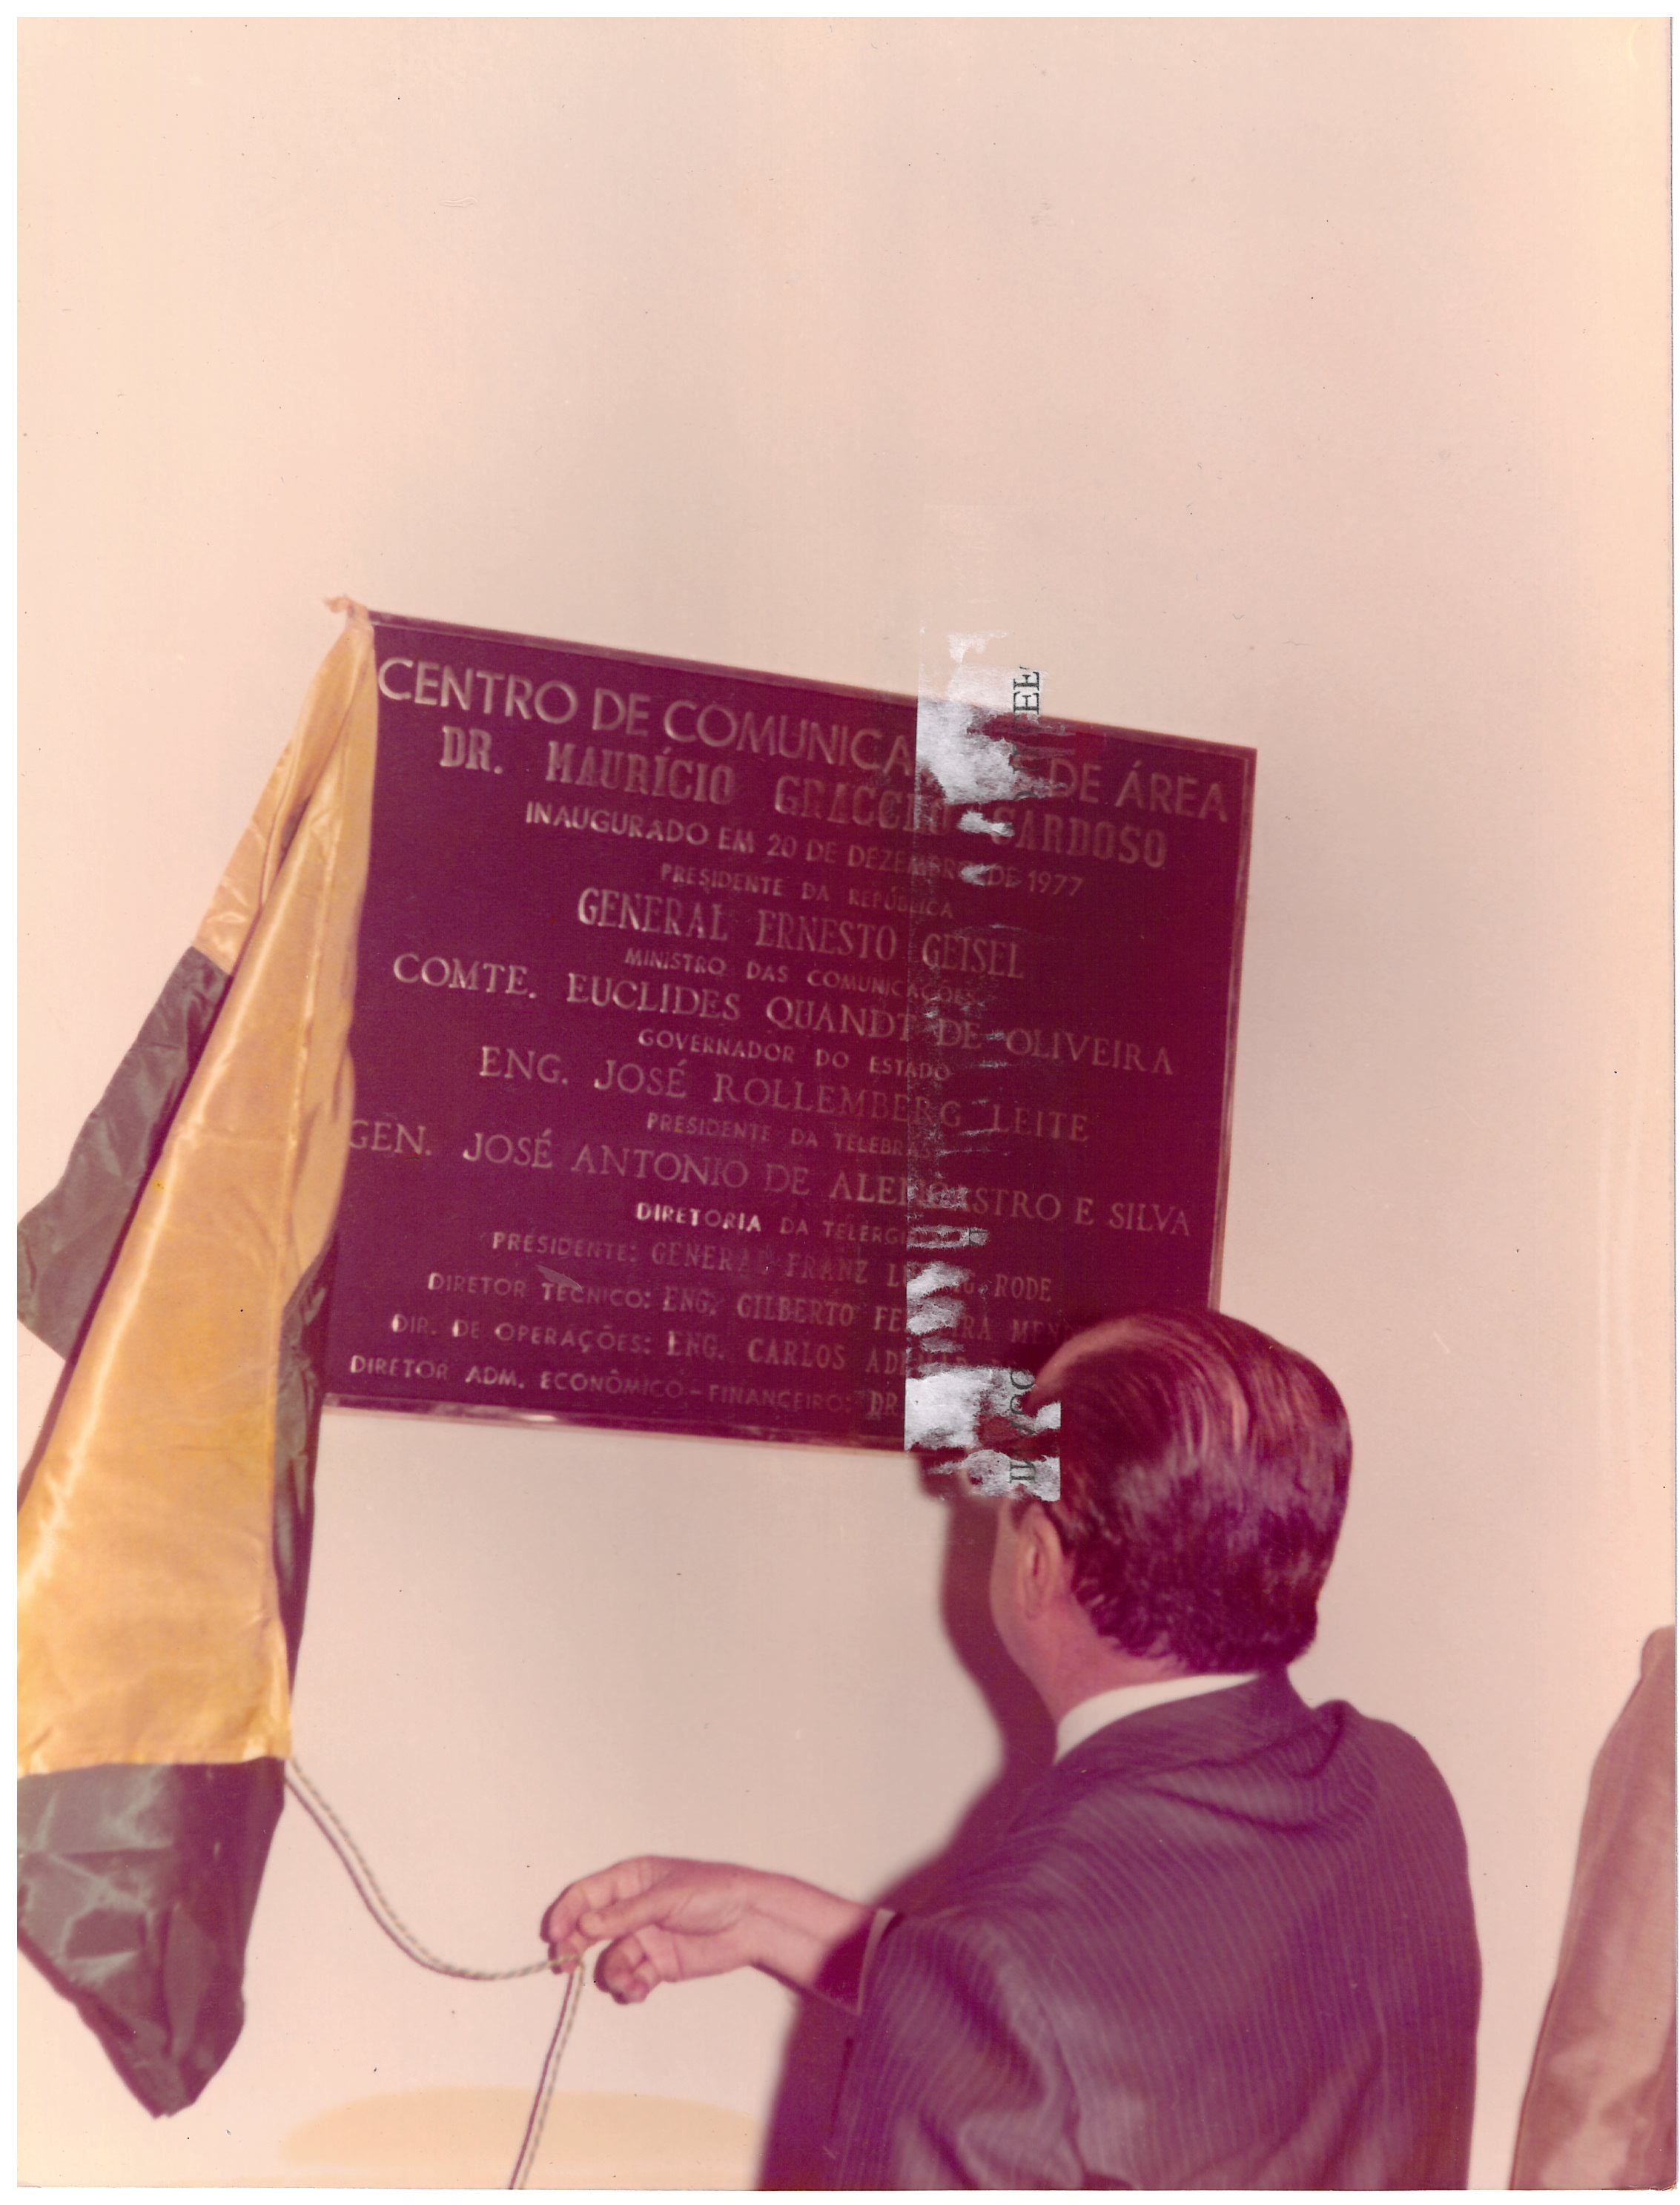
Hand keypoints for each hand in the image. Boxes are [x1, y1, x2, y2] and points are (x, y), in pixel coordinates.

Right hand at [542, 1856, 766, 2001]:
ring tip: (628, 1982)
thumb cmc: (712, 1893)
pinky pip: (633, 1979)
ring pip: (611, 1961)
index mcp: (631, 1881)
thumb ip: (625, 1914)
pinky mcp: (658, 1965)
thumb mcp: (666, 1897)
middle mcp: (632, 1910)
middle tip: (566, 1967)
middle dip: (576, 1948)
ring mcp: (645, 1938)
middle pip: (590, 1930)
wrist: (751, 1921)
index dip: (567, 1913)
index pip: (588, 1895)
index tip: (553, 1935)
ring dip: (612, 1975)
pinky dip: (630, 1988)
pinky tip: (639, 1990)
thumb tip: (584, 1926)